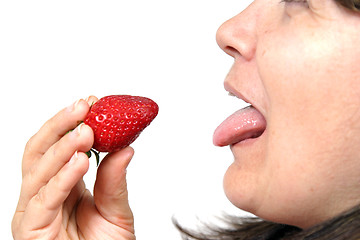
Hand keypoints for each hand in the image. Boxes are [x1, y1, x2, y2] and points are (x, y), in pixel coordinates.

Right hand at [12, 97, 135, 239]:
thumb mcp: (116, 211)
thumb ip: (115, 181)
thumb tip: (126, 148)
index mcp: (63, 184)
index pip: (59, 145)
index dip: (72, 122)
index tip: (92, 103)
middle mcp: (44, 193)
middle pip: (40, 149)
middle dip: (60, 125)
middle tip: (84, 106)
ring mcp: (34, 210)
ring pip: (38, 169)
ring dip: (62, 146)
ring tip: (86, 130)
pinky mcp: (31, 229)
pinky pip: (44, 198)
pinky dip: (62, 176)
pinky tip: (80, 160)